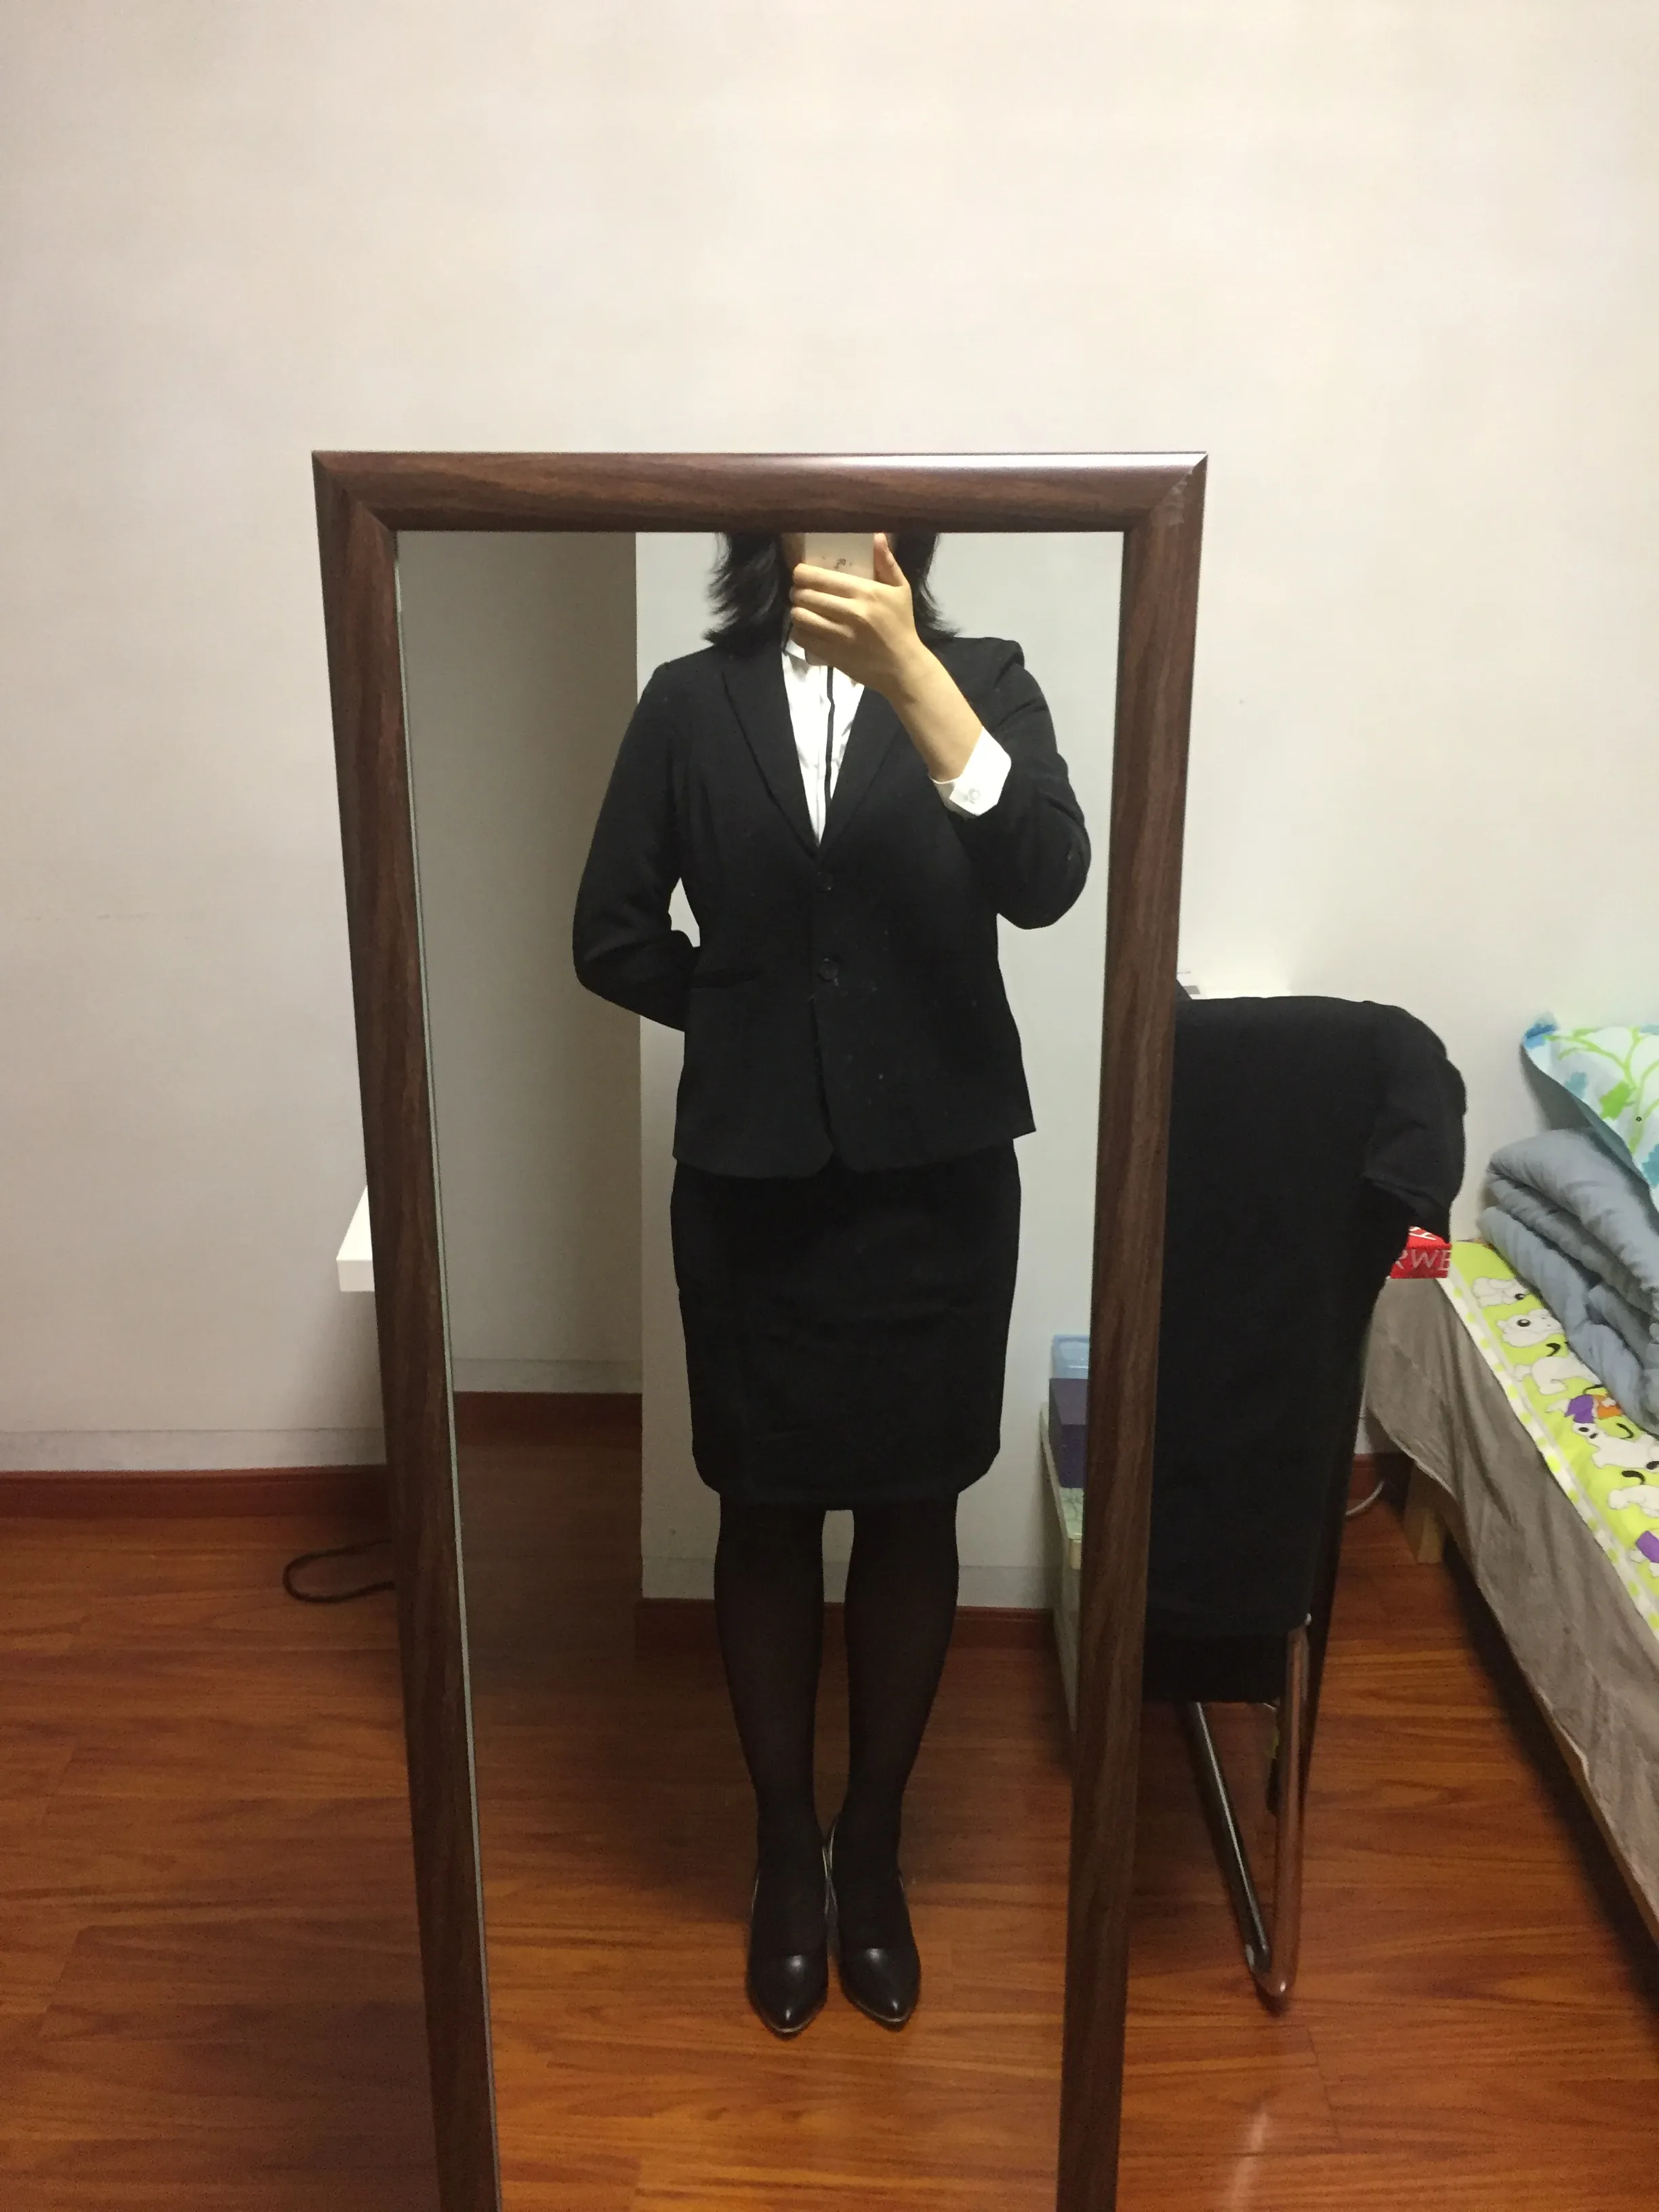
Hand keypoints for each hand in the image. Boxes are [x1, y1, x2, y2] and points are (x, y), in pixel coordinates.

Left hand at [787, 533, 932, 699]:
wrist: (903, 667)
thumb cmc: (901, 625)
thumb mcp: (900, 589)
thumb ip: (886, 562)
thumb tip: (876, 535)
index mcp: (865, 592)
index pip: (819, 577)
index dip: (801, 573)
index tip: (801, 574)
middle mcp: (851, 612)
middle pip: (805, 595)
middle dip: (797, 591)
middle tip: (800, 592)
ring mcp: (840, 635)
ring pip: (800, 616)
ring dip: (796, 611)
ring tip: (802, 609)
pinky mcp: (832, 655)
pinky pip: (802, 638)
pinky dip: (799, 631)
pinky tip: (806, 628)